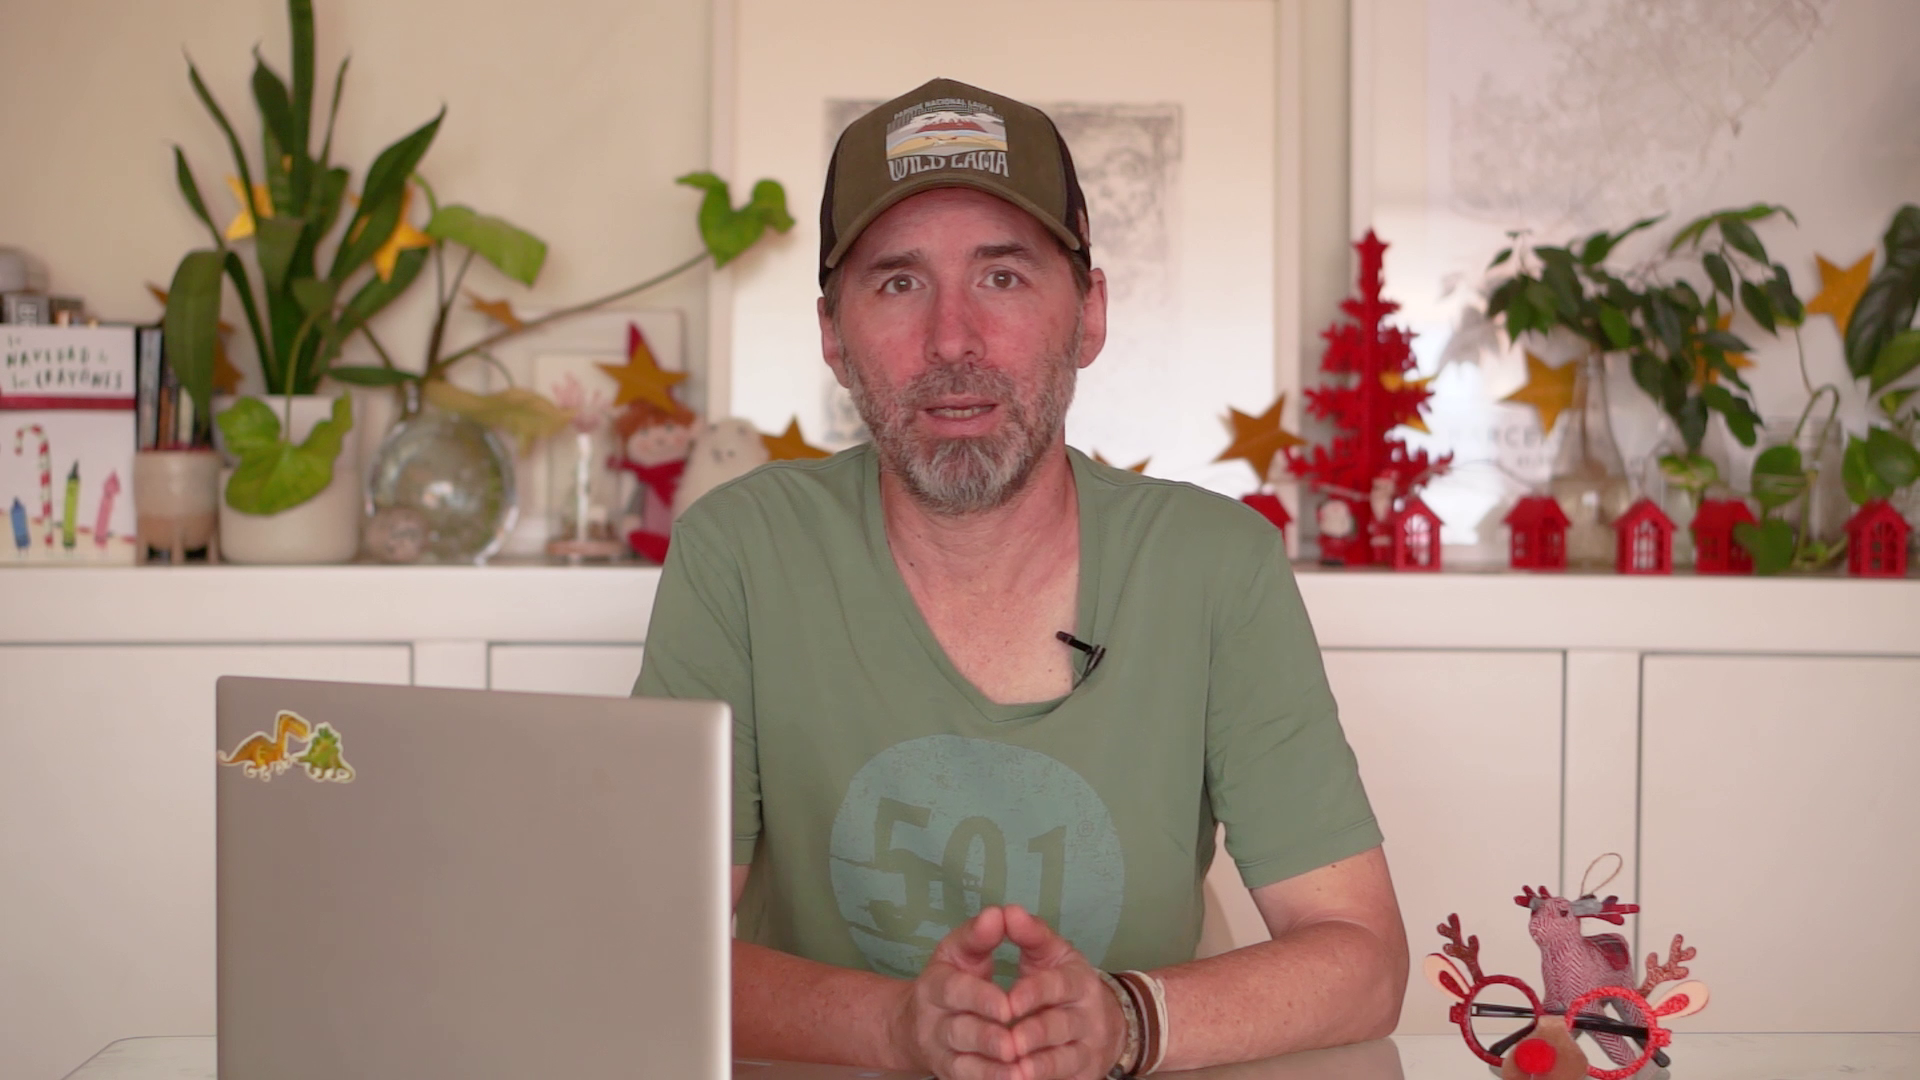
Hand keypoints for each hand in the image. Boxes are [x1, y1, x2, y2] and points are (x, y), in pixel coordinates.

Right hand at [894, 906, 1021, 1079]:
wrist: (915, 1025)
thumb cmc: (953, 979)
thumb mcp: (962, 951)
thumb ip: (982, 934)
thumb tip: (1001, 913)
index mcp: (936, 983)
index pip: (955, 990)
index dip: (980, 998)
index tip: (1009, 1005)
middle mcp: (932, 1020)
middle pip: (958, 1030)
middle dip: (988, 1037)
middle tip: (1015, 1043)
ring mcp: (940, 1052)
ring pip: (963, 1063)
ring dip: (992, 1069)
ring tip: (1020, 1070)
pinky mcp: (950, 1074)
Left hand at [1003, 905, 1125, 1079]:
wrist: (1107, 1024)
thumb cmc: (1063, 984)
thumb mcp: (1050, 953)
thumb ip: (1028, 933)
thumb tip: (1007, 911)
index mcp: (1078, 980)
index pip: (1058, 985)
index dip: (1034, 993)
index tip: (1008, 1002)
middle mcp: (1088, 1015)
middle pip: (1061, 1025)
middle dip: (1033, 1033)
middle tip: (1007, 1042)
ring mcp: (1088, 1048)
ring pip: (1064, 1059)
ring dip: (1038, 1066)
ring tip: (1012, 1070)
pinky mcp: (1084, 1074)